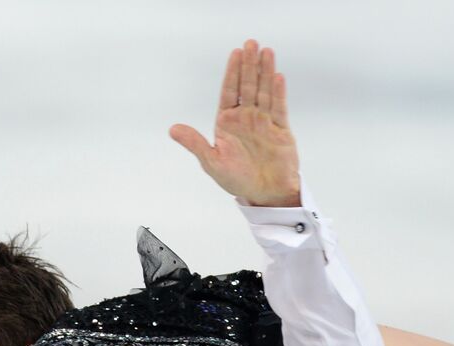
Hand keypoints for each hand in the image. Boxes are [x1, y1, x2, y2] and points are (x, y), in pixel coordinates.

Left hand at [170, 40, 301, 207]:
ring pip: (264, 92)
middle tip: (251, 44)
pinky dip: (278, 93)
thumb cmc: (237, 180)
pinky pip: (279, 108)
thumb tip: (173, 129)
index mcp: (227, 123)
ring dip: (265, 73)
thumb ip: (195, 143)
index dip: (232, 73)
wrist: (265, 194)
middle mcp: (245, 118)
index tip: (235, 54)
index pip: (229, 92)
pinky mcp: (280, 130)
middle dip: (249, 66)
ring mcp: (263, 122)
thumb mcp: (211, 162)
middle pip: (247, 87)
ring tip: (267, 52)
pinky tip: (278, 77)